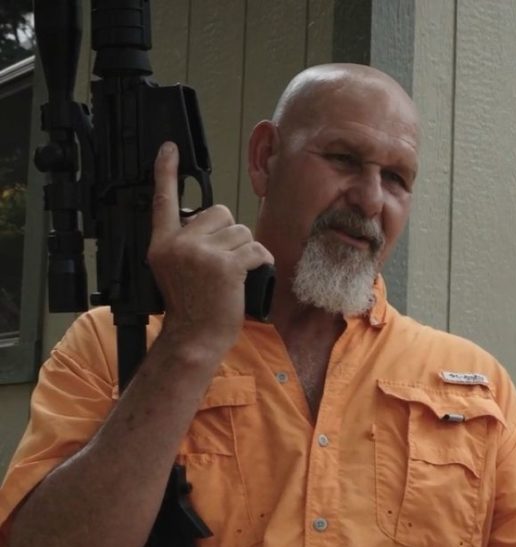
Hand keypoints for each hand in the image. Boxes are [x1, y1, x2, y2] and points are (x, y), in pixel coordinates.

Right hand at [147, 141, 273, 362]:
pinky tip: (251, 276)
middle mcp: (179, 244)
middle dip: (229, 234)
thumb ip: (185, 243)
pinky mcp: (226, 266)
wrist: (194, 337)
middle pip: (219, 212)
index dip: (165, 171)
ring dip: (245, 250)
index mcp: (162, 243)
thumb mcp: (174, 269)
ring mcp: (202, 254)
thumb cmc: (191, 306)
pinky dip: (261, 262)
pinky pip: (255, 250)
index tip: (168, 148)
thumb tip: (213, 222)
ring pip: (241, 231)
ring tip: (232, 274)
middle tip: (221, 263)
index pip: (162, 199)